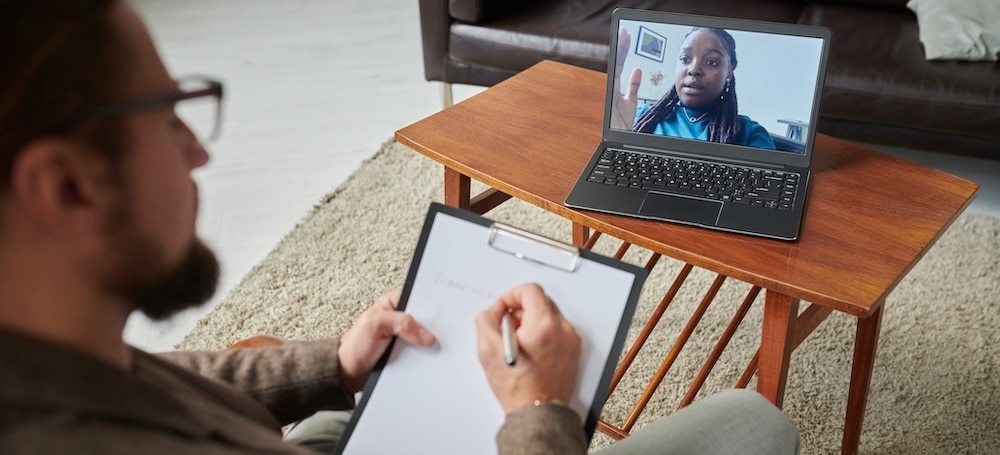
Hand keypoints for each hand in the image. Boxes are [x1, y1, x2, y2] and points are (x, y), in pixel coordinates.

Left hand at [337, 289, 436, 392]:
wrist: (350, 371)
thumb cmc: (355, 344)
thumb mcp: (374, 324)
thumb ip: (400, 322)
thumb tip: (425, 334)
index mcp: (394, 302)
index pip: (420, 298)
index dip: (431, 306)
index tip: (440, 316)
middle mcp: (402, 317)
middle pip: (426, 318)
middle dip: (432, 327)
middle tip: (435, 335)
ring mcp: (406, 335)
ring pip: (426, 336)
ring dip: (429, 344)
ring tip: (431, 349)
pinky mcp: (408, 351)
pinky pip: (422, 352)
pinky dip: (424, 356)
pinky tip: (426, 359)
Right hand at [475, 283, 580, 414]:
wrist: (537, 413)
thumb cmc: (518, 388)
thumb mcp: (488, 350)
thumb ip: (486, 319)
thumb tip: (493, 311)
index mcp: (544, 325)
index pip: (530, 290)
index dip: (510, 295)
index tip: (502, 308)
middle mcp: (562, 330)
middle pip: (540, 301)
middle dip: (520, 310)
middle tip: (507, 327)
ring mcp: (570, 341)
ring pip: (548, 316)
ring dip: (531, 322)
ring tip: (517, 343)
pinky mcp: (573, 351)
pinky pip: (556, 331)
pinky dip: (542, 334)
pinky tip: (529, 351)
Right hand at [610, 27, 642, 129]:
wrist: (621, 140)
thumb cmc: (623, 125)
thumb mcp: (630, 102)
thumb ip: (633, 86)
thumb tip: (638, 70)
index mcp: (615, 88)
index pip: (619, 65)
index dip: (622, 49)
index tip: (625, 35)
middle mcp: (613, 91)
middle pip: (617, 65)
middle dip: (621, 47)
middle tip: (625, 32)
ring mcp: (614, 97)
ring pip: (617, 72)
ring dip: (621, 56)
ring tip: (625, 39)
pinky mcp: (619, 108)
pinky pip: (626, 92)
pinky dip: (632, 82)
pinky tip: (638, 69)